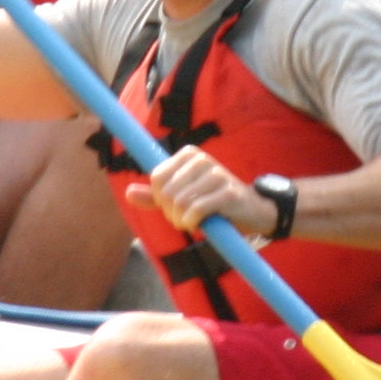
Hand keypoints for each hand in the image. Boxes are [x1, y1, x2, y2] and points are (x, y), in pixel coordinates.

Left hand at [125, 146, 279, 240]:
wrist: (251, 211)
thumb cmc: (212, 203)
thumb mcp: (181, 197)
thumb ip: (154, 196)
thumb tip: (128, 193)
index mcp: (188, 155)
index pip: (156, 178)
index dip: (161, 199)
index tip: (175, 206)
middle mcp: (202, 159)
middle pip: (166, 192)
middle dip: (171, 213)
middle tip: (185, 217)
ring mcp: (216, 174)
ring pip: (179, 202)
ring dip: (181, 220)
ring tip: (193, 221)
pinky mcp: (228, 192)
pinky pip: (195, 211)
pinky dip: (192, 223)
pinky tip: (200, 224)